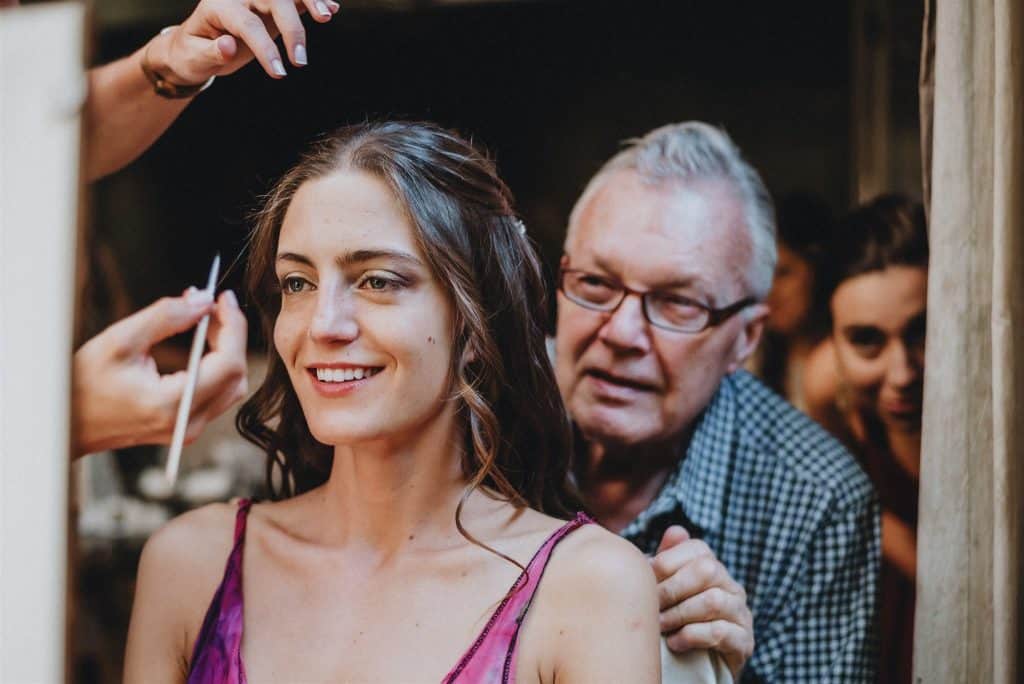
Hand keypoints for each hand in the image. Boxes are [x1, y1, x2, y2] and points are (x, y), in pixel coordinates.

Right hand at [71, 288, 247, 457]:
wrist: (68, 423)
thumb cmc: (84, 385)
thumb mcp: (119, 341)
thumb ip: (165, 318)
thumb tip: (203, 301)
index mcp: (172, 404)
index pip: (229, 363)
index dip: (234, 326)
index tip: (224, 298)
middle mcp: (187, 422)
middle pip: (236, 374)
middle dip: (231, 334)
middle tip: (213, 305)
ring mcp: (189, 429)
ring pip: (232, 385)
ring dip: (227, 348)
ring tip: (206, 319)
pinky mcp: (187, 427)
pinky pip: (219, 393)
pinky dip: (218, 364)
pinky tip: (202, 341)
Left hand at [146, 0, 340, 85]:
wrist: (193, 44)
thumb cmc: (191, 53)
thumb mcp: (194, 57)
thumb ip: (211, 52)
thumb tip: (229, 45)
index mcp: (218, 6)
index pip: (247, 24)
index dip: (265, 48)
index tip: (280, 74)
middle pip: (272, 0)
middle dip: (292, 29)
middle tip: (300, 62)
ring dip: (309, 1)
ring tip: (327, 15)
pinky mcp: (270, 5)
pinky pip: (293, 0)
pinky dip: (313, 1)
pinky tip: (331, 7)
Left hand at [651, 525, 754, 677]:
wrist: (697, 664)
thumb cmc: (676, 619)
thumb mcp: (668, 589)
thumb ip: (668, 560)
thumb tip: (676, 531)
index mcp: (714, 568)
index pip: (697, 549)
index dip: (666, 563)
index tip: (645, 582)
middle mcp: (732, 586)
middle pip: (707, 571)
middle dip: (672, 588)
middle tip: (651, 607)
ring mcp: (741, 614)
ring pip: (713, 601)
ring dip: (679, 614)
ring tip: (660, 626)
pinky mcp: (744, 642)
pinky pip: (720, 632)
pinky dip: (691, 636)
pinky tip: (674, 644)